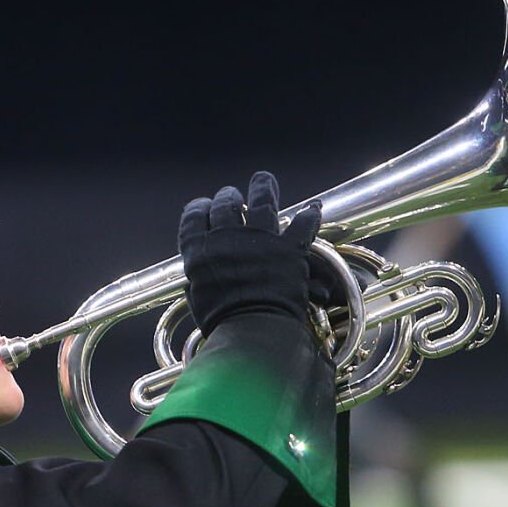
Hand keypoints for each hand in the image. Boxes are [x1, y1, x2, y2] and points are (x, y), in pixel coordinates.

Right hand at [177, 171, 320, 334]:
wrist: (253, 327)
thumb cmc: (221, 321)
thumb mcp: (198, 300)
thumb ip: (198, 283)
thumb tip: (194, 282)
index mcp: (200, 251)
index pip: (193, 218)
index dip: (197, 209)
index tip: (202, 205)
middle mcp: (227, 238)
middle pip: (225, 205)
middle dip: (226, 197)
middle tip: (229, 194)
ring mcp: (260, 239)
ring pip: (261, 201)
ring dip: (262, 187)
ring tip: (263, 179)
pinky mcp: (289, 248)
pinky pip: (303, 224)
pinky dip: (309, 215)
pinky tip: (313, 207)